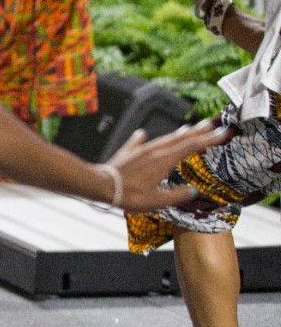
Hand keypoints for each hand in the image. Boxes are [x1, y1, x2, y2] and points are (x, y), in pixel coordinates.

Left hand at [104, 122, 230, 210]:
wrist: (101, 185)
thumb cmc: (129, 195)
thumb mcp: (158, 201)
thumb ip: (177, 195)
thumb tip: (193, 190)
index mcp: (164, 160)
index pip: (192, 146)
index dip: (209, 139)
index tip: (224, 133)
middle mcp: (154, 150)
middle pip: (180, 138)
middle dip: (198, 132)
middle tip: (213, 125)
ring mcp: (140, 150)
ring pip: (163, 139)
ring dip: (178, 134)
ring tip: (188, 129)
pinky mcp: (127, 153)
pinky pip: (138, 143)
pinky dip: (144, 138)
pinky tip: (143, 133)